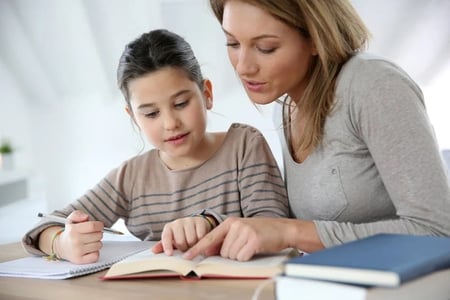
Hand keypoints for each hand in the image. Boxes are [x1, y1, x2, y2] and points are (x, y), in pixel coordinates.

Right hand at [57, 210, 103, 263]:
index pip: (93, 226)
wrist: (61, 246)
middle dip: (98, 234)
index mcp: (73, 230)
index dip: (99, 225)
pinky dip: (95, 253)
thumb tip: (86, 217)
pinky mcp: (79, 260)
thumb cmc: (70, 232)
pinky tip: (89, 250)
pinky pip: (96, 256)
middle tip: (92, 234)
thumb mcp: (71, 219)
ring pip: (99, 245)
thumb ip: (78, 214)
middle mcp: (75, 241)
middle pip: (98, 235)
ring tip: (89, 242)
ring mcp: (77, 251)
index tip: (99, 226)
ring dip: (97, 243)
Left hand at [152, 216, 211, 255]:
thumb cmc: (182, 236)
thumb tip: (153, 251)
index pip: (166, 237)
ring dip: (193, 246)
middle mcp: (178, 222)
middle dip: (184, 249)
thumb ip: (163, 246)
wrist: (195, 225)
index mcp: (169, 228)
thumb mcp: (172, 241)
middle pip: (180, 241)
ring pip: (191, 240)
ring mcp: (189, 220)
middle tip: (186, 249)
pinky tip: (200, 241)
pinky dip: (201, 242)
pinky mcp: (200, 221)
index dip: (167, 246)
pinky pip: (201, 236)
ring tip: (192, 246)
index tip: (169, 254)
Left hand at [183, 217, 298, 261]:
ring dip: (240, 255)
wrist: (282, 229)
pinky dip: (248, 257)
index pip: (209, 237)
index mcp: (230, 222)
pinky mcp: (254, 240)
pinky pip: (242, 257)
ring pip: (232, 255)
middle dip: (232, 254)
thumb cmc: (261, 231)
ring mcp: (245, 232)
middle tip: (244, 246)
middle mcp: (236, 225)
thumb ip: (225, 239)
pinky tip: (255, 249)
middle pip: (222, 251)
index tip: (187, 256)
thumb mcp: (240, 231)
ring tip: (250, 246)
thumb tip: (208, 251)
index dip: (197, 248)